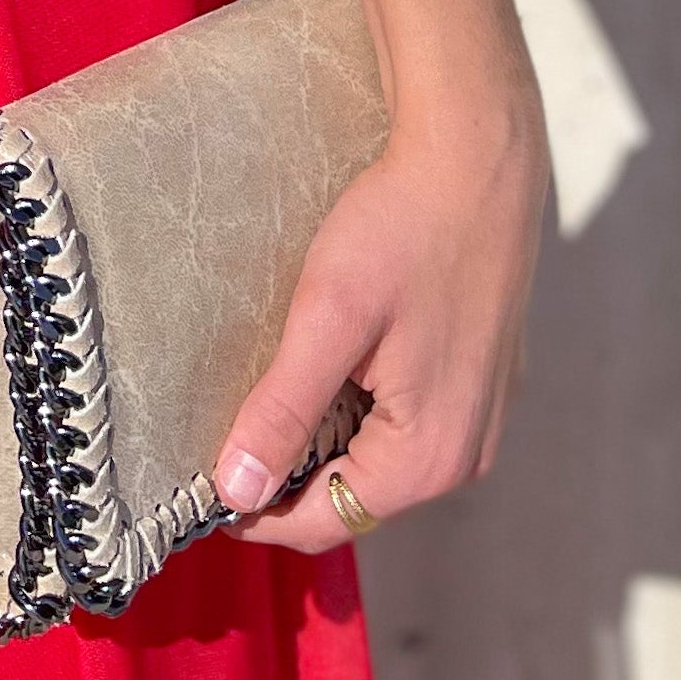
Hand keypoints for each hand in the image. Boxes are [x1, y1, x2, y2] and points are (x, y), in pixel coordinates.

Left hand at [213, 76, 547, 554]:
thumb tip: (235, 491)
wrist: (478, 157)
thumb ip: (283, 409)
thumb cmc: (403, 226)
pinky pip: (405, 423)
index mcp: (428, 456)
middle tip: (224, 432)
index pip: (325, 522)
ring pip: (378, 459)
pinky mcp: (478, 381)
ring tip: (268, 393)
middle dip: (288, 475)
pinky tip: (328, 363)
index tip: (201, 487)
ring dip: (323, 440)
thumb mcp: (328, 315)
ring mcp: (479, 419)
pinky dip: (359, 410)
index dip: (257, 513)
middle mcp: (464, 456)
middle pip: (354, 496)